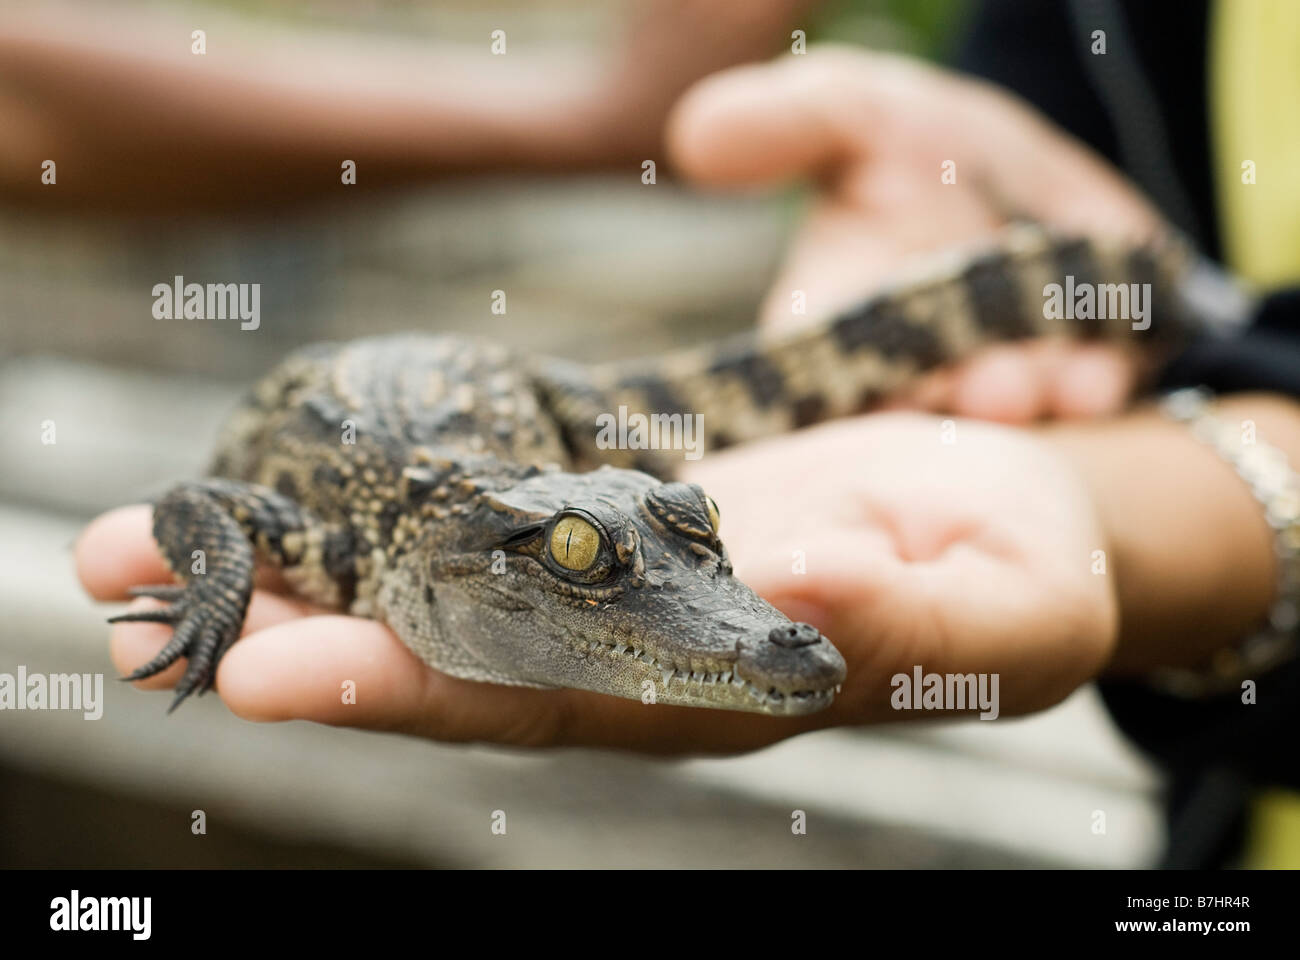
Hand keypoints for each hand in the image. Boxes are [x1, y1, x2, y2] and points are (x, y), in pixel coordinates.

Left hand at [77, 413, 1120, 749]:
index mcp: (713, 690)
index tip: (276, 676)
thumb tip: (798, 577)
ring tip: (132, 538)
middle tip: (120, 605)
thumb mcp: (990, 606)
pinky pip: (476, 509)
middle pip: (438, 656)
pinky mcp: (616, 513)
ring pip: (429, 583)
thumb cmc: (1015, 580)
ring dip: (288, 565)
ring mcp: (614, 582)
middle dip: (283, 634)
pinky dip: (374, 498)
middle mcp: (636, 652)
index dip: (410, 693)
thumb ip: (894, 612)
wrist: (1012, 526)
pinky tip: (278, 476)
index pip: (540, 703)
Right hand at [667, 47, 1165, 422]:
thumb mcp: (856, 113)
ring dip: (1009, 402)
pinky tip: (1100, 380)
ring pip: (993, 410)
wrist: (1038, 172)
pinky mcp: (1077, 380)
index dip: (831, 378)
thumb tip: (692, 136)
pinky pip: (1085, 397)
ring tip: (1024, 386)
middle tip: (960, 389)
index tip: (859, 381)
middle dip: (931, 399)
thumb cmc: (920, 149)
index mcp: (831, 321)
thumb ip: (787, 125)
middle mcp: (907, 370)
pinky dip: (1092, 390)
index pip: (809, 362)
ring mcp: (993, 383)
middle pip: (905, 405)